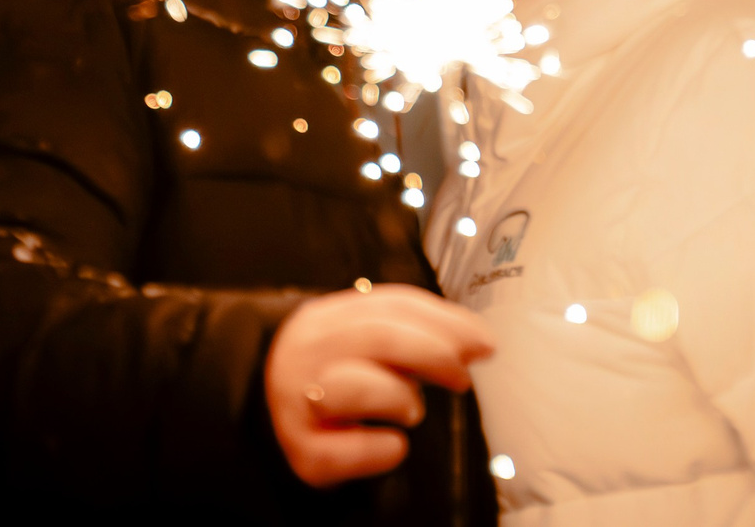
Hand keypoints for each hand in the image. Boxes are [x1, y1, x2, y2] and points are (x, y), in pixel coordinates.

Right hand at [263, 284, 494, 487]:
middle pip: (378, 337)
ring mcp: (297, 401)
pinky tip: (391, 445)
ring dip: (399, 397)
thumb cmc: (337, 377)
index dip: (446, 321)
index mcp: (325, 317)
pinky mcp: (301, 450)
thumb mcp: (366, 344)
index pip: (391, 305)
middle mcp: (306, 352)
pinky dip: (381, 449)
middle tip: (461, 378)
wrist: (269, 414)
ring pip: (356, 386)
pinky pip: (349, 450)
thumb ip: (416, 333)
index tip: (485, 344)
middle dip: (433, 353)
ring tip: (410, 410)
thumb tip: (479, 343)